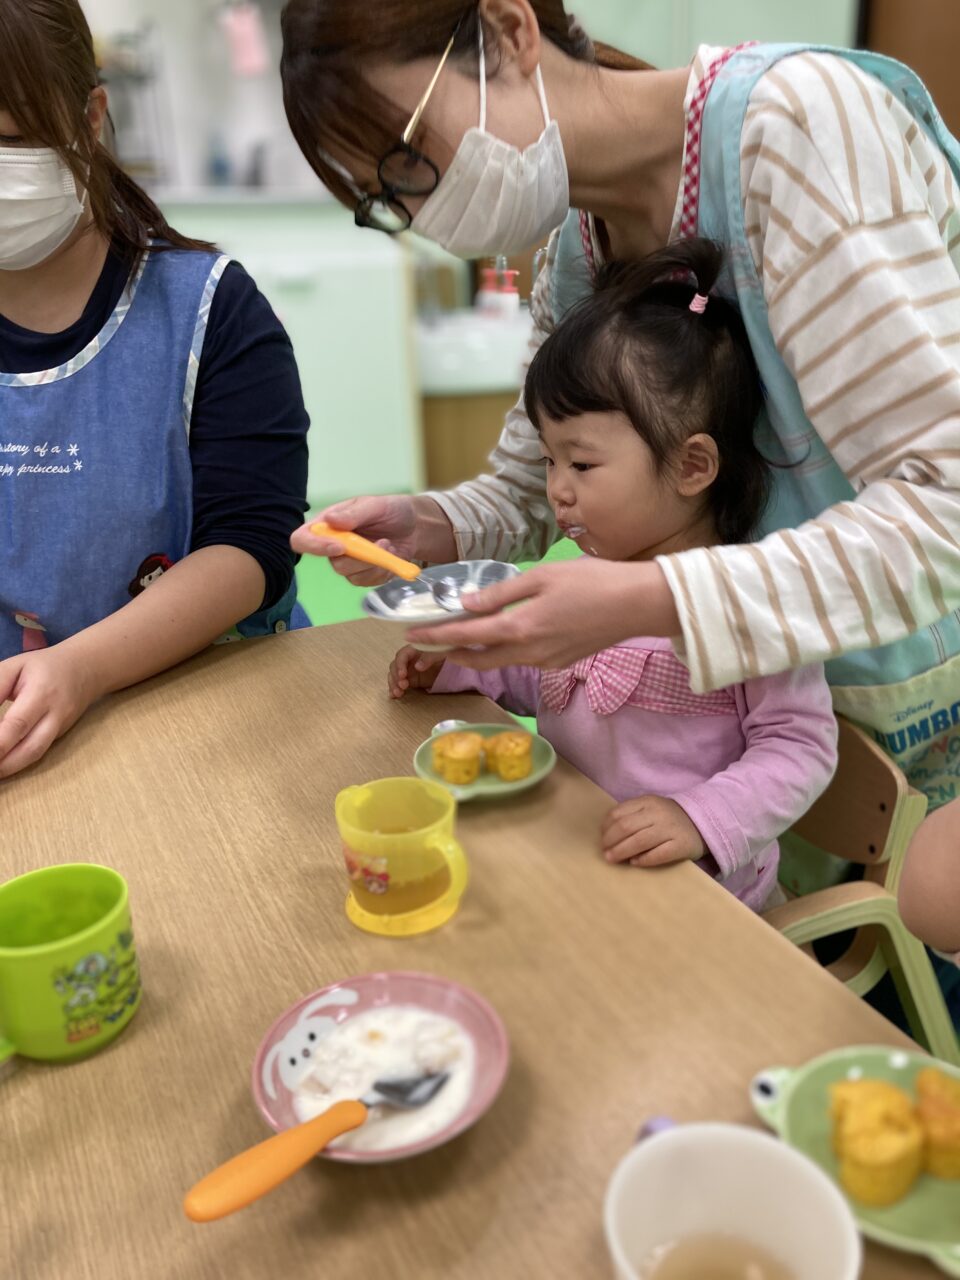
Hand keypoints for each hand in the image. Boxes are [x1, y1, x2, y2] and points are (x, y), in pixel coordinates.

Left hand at [0, 646, 97, 777]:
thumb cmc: (43, 666)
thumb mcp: (15, 666)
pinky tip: (2, 765)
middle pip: (31, 747)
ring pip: (36, 754)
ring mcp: (60, 728)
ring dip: (10, 768)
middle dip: (4, 763)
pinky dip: (18, 761)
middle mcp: (55, 714)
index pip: (18, 722)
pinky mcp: (59, 736)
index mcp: (42, 692)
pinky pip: (38, 752)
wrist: (86, 669)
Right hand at [291, 495, 455, 586]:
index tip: (339, 547)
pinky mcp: (363, 575)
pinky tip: (392, 557)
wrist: (415, 527)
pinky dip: (384, 571)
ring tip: (390, 546)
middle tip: (382, 542)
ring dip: (376, 563)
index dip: (315, 547)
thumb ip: (354, 513)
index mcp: (328, 524)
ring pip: (351, 575)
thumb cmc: (392, 510)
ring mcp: (348, 562)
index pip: (303, 539)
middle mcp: (333, 545)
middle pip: (333, 563)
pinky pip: (367, 582)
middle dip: (361, 557)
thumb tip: (330, 519)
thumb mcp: (376, 505)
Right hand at [388, 646, 444, 698]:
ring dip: (394, 684)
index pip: (402, 655)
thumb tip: (417, 667)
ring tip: (398, 693)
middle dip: (396, 677)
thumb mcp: (439, 653)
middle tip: (403, 686)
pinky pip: (398, 684)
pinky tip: (394, 696)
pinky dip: (394, 689)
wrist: (448, 666)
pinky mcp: (409, 680)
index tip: (402, 675)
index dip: (400, 664)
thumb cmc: (443, 654)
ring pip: (394, 676)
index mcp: (413, 650)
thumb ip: (429, 658)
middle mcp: (408, 660)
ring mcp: (407, 670)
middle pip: (395, 666)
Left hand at [407, 558, 680, 669]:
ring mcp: (545, 661)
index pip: (465, 636)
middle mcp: (529, 652)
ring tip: (453, 642)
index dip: (435, 636)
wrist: (637, 605)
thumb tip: (467, 603)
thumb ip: (502, 593)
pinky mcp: (559, 662)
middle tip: (425, 643)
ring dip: (473, 654)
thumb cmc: (593, 582)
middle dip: (447, 652)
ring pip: (498, 662)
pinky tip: (497, 638)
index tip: (411, 634)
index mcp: (520, 628)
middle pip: (477, 659)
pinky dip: (500, 652)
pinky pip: (520, 660)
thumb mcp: (542, 577)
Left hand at [601, 796, 705, 867]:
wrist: (702, 823)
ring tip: (612, 859)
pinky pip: (658, 855)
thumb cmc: (668, 819)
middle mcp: (658, 813)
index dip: (606, 828)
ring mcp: (670, 829)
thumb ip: (631, 816)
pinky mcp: (681, 846)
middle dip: (610, 842)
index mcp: (647, 802)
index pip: (618, 813)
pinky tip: (635, 863)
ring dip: (621, 852)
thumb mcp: (650, 809)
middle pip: (626, 828)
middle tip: (605, 853)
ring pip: (639, 841)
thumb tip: (608, 835)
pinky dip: (643, 860)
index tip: (602, 839)